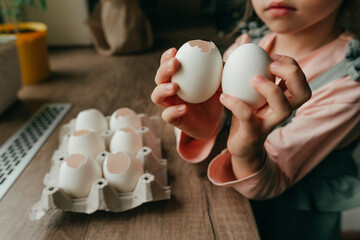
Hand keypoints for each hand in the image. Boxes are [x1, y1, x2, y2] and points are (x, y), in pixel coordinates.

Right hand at [151, 48, 223, 138]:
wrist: (215, 121)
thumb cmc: (213, 99)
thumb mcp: (219, 84)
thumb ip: (219, 72)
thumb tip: (221, 60)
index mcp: (177, 79)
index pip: (166, 65)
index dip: (166, 57)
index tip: (174, 50)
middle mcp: (170, 91)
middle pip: (159, 78)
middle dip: (164, 69)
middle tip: (175, 63)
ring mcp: (170, 105)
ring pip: (157, 96)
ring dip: (163, 89)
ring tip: (175, 86)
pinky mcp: (174, 120)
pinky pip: (168, 115)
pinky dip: (173, 111)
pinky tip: (184, 108)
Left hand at [220, 54, 310, 177]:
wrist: (240, 145)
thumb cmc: (246, 114)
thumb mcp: (249, 91)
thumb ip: (249, 71)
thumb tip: (241, 44)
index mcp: (284, 98)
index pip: (300, 79)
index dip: (291, 64)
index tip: (272, 56)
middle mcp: (282, 111)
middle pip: (303, 93)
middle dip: (293, 74)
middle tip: (272, 64)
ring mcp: (269, 123)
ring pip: (285, 107)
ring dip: (272, 89)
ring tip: (254, 79)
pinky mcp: (253, 133)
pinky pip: (248, 117)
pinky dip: (236, 104)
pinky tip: (224, 96)